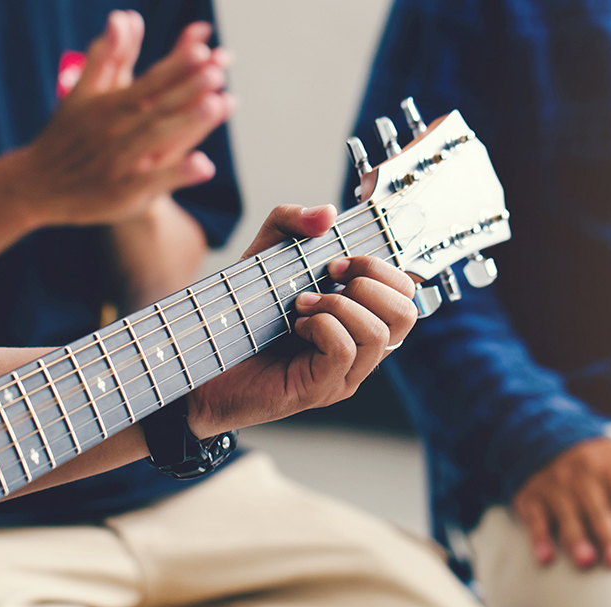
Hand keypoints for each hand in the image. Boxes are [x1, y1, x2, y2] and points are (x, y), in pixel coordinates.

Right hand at [0, 11, 233, 227]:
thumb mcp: (84, 91)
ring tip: (219, 104)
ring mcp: (119, 162)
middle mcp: (115, 130)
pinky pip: (154, 182)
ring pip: (158, 139)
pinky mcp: (123, 192)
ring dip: (188, 122)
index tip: (203, 49)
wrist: (37, 184)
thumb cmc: (67, 134)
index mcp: (110, 105)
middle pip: (158, 106)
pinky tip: (204, 165)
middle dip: (189, 88)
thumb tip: (125, 15)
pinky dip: (178, 173)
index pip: (150, 81)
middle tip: (217, 70)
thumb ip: (107, 54)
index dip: (176, 65)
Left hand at [185, 205, 417, 435]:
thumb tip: (327, 214)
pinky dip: (322, 326)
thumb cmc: (241, 314)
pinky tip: (297, 325)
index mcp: (360, 318)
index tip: (337, 262)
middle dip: (368, 283)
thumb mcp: (266, 254)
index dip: (381, 268)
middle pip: (406, 314)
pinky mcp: (322, 388)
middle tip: (326, 279)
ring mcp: (346, 373)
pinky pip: (344, 350)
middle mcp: (362, 349)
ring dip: (339, 306)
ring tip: (302, 305)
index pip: (406, 293)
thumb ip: (292, 222)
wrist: (203, 356)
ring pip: (379, 334)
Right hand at [512, 438, 610, 568]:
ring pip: (566, 514)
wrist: (555, 440)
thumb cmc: (607, 462)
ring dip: (575, 537)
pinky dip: (538, 537)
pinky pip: (535, 517)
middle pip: (597, 509)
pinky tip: (545, 558)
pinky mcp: (532, 496)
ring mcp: (556, 487)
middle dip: (607, 534)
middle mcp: (582, 477)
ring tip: (586, 561)